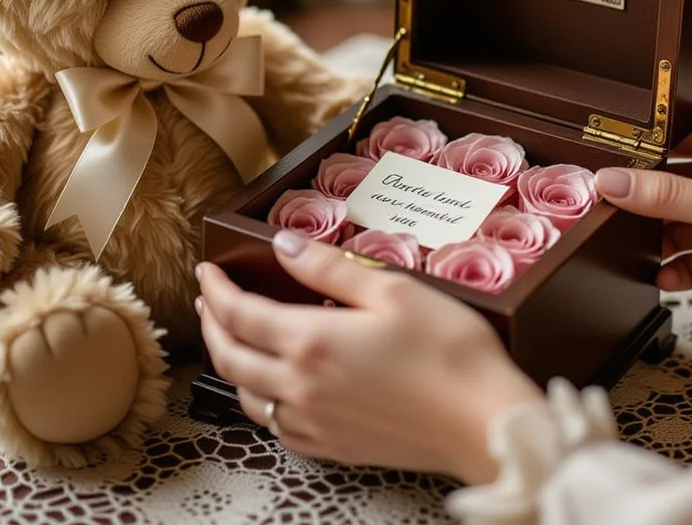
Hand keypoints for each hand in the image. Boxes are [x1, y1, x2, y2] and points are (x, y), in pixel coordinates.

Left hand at [195, 232, 540, 483]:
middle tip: (210, 302)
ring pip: (248, 398)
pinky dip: (264, 403)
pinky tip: (277, 390)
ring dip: (233, 365)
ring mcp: (316, 423)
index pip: (239, 314)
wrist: (484, 422)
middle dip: (212, 326)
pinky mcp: (336, 447)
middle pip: (231, 357)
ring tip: (236, 341)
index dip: (217, 290)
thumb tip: (284, 245)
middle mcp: (302, 388)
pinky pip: (279, 428)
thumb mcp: (392, 291)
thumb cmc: (450, 353)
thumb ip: (330, 268)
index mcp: (311, 343)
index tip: (207, 271)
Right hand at [596, 113, 691, 334]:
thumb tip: (610, 181)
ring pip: (674, 225)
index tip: (600, 171)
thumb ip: (666, 196)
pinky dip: (675, 268)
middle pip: (666, 185)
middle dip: (640, 205)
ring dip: (654, 240)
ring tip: (626, 251)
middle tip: (602, 218)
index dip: (635, 156)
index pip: (670, 140)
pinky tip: (662, 277)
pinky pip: (690, 259)